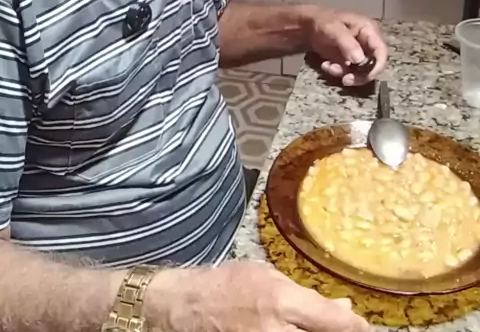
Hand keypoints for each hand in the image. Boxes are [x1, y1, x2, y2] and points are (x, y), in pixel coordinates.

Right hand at [150, 261, 369, 331]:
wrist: (185, 310)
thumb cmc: (227, 285)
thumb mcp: (267, 278)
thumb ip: (306, 297)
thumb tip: (344, 311)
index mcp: (281, 302)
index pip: (335, 324)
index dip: (357, 328)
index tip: (364, 328)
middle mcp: (276, 331)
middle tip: (347, 330)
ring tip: (318, 329)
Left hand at [304, 7, 386, 86]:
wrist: (309, 25)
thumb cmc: (323, 21)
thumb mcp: (333, 28)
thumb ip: (347, 43)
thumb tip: (359, 60)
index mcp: (369, 30)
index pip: (381, 51)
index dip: (377, 66)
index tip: (366, 76)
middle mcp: (368, 43)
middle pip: (373, 65)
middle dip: (359, 74)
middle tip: (345, 79)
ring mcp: (359, 53)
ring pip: (361, 72)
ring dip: (345, 74)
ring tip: (329, 67)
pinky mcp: (350, 61)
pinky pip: (349, 72)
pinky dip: (338, 72)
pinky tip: (326, 65)